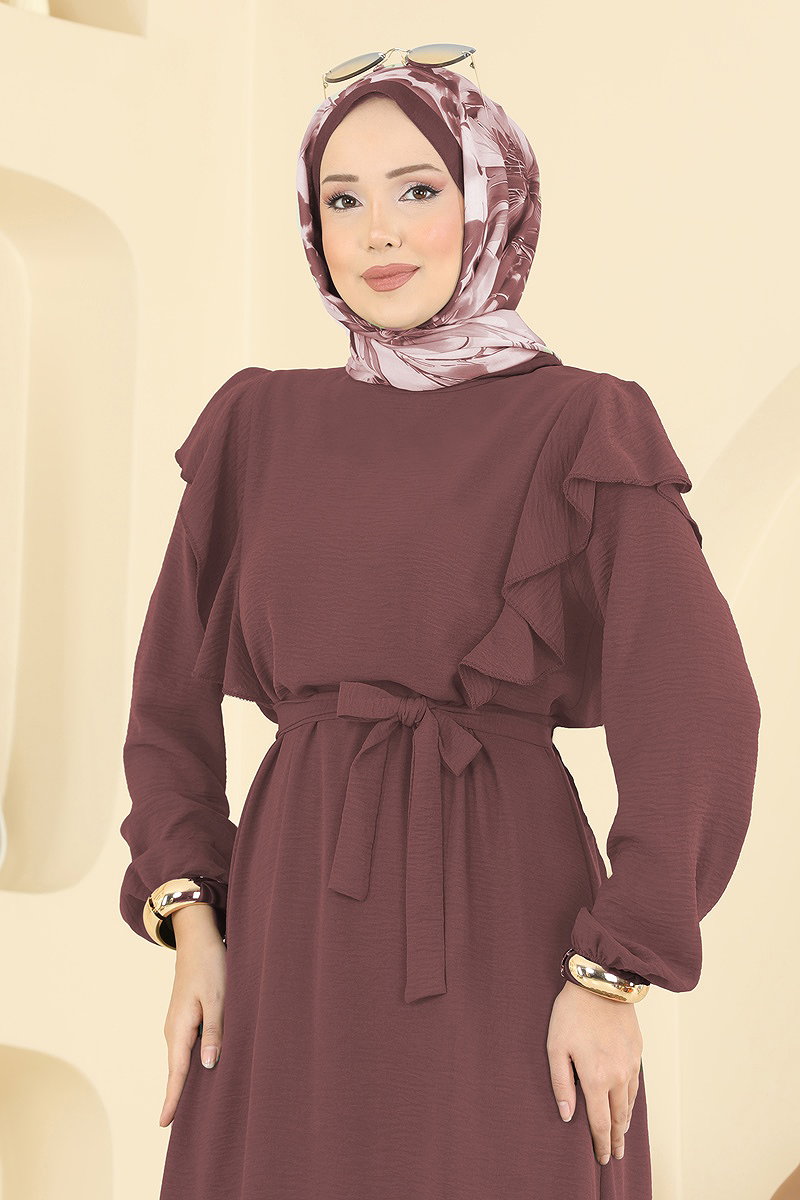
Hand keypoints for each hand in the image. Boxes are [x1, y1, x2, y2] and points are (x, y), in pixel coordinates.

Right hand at [159, 904, 226, 1126]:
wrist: (197, 937)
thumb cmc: (211, 965)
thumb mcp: (218, 998)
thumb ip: (214, 1032)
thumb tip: (208, 1065)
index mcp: (179, 1028)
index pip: (176, 1072)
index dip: (172, 1099)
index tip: (164, 1125)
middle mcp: (173, 1029)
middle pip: (177, 1070)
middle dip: (178, 1096)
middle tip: (179, 1126)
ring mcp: (177, 1023)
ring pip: (182, 1058)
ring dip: (186, 1080)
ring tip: (192, 1107)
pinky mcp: (185, 1016)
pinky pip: (186, 1047)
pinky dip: (191, 1062)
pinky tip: (201, 1071)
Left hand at [546, 980, 642, 1165]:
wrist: (602, 983)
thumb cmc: (572, 1013)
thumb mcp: (556, 1047)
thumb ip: (561, 1084)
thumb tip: (567, 1115)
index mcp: (595, 1079)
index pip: (600, 1122)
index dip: (601, 1143)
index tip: (602, 1158)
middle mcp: (617, 1076)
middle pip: (619, 1118)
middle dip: (616, 1139)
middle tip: (615, 1155)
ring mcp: (630, 1064)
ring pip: (630, 1102)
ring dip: (626, 1121)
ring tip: (622, 1135)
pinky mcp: (637, 1051)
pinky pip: (636, 1083)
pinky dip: (632, 1099)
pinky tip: (628, 1102)